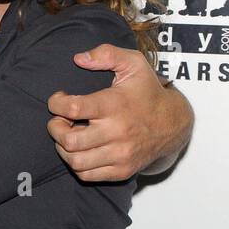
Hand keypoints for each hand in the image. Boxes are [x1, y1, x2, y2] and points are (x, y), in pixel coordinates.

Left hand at [47, 44, 192, 181]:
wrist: (173, 124)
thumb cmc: (147, 91)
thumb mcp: (134, 63)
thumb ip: (107, 54)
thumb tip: (79, 59)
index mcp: (115, 105)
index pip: (72, 108)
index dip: (56, 103)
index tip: (59, 99)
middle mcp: (117, 132)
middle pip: (69, 140)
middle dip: (55, 128)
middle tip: (59, 120)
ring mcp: (120, 155)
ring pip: (75, 161)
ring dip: (63, 148)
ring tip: (68, 135)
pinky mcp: (122, 170)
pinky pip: (87, 175)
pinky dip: (76, 164)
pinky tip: (80, 150)